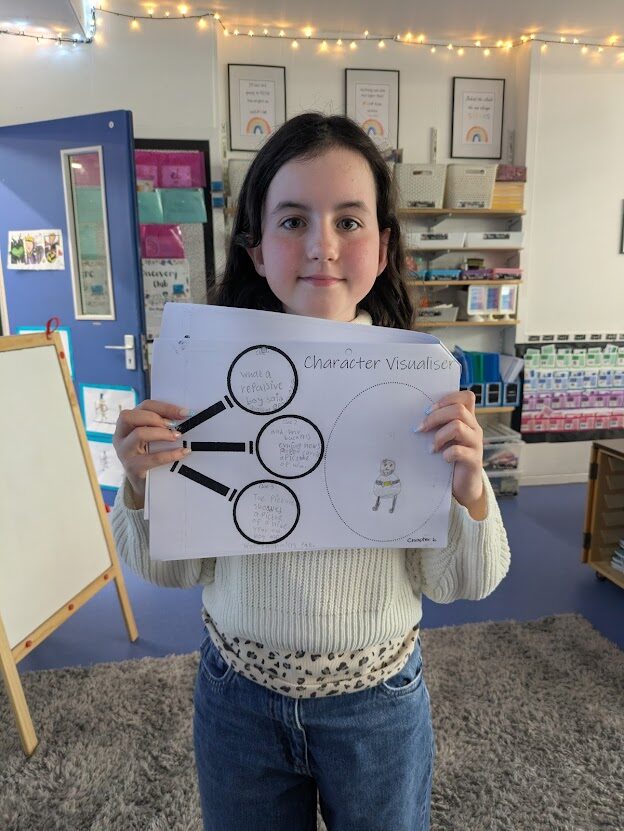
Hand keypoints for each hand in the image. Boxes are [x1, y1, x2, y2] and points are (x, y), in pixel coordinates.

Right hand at [113, 400, 190, 507]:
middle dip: (156, 417)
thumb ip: (160, 425)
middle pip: (130, 416)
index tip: (183, 412)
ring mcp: (124, 452)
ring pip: (138, 434)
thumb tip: (183, 416)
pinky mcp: (132, 468)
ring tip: (177, 436)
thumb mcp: (151, 437)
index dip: (164, 407)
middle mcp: (121, 435)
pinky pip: (152, 458)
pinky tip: (183, 452)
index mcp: (127, 423)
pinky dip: (170, 454)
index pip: (143, 406)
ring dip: (161, 433)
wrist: (143, 483)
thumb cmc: (150, 454)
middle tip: (174, 425)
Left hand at [418, 390, 486, 519]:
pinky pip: (459, 451)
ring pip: (458, 426)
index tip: (428, 410)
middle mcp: (474, 428)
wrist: (463, 485)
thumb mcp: (445, 437)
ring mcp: (476, 443)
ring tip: (431, 447)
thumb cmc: (449, 457)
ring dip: (439, 435)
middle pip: (458, 409)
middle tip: (421, 428)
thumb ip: (438, 425)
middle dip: (435, 417)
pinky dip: (447, 453)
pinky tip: (442, 458)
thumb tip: (414, 417)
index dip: (448, 399)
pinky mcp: (474, 460)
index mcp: (467, 419)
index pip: (466, 397)